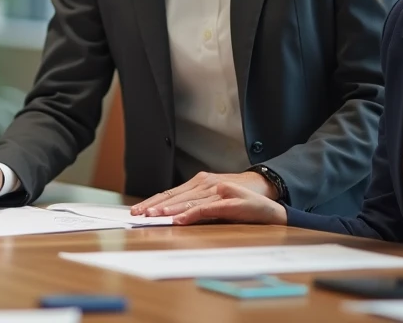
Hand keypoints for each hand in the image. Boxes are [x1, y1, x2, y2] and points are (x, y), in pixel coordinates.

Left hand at [130, 170, 277, 217]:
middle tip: (138, 214)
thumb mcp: (215, 197)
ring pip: (186, 201)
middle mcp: (204, 182)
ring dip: (169, 209)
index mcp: (199, 182)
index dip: (153, 201)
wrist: (265, 190)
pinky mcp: (226, 199)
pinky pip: (205, 208)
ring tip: (154, 216)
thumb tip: (175, 214)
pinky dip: (190, 214)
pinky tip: (179, 219)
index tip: (137, 210)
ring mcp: (215, 189)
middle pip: (174, 195)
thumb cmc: (240, 196)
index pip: (170, 192)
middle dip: (154, 205)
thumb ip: (197, 203)